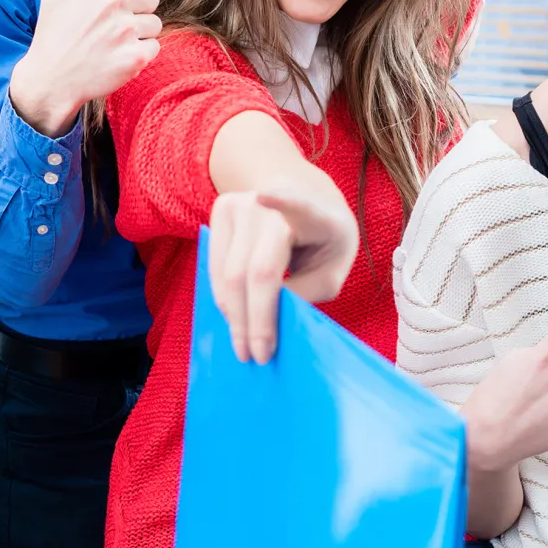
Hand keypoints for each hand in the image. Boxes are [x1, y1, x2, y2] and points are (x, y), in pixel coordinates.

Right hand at [8, 0, 161, 134]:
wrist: (49, 78)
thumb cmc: (54, 28)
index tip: (111, 4)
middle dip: (135, 12)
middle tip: (108, 27)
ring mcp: (124, 30)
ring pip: (155, 24)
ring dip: (138, 35)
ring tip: (110, 43)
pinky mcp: (134, 58)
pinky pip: (154, 48)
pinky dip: (139, 56)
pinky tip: (115, 59)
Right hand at [208, 183, 359, 363]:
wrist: (300, 191)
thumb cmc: (322, 238)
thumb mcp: (332, 268)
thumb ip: (307, 291)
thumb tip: (271, 317)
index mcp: (314, 211)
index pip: (299, 206)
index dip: (282, 200)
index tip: (264, 195)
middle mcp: (270, 202)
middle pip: (254, 270)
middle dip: (254, 319)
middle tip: (257, 357)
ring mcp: (240, 203)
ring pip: (228, 273)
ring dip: (235, 316)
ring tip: (244, 346)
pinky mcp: (220, 210)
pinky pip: (215, 267)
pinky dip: (225, 299)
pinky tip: (236, 318)